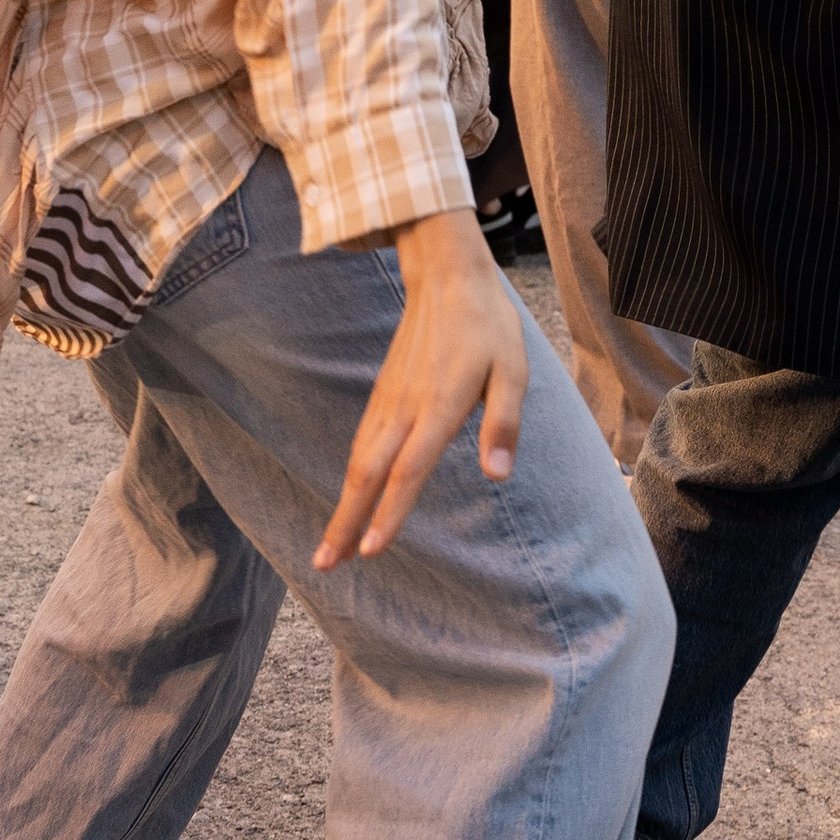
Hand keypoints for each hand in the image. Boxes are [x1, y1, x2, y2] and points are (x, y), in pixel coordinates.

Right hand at [313, 207, 526, 569]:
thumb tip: (497, 475)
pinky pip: (362, 443)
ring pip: (359, 462)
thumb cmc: (486, 325)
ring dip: (342, 505)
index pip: (408, 470)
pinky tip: (349, 497)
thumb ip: (504, 424)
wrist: (445, 275)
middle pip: (368, 475)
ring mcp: (389, 401)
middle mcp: (405, 409)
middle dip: (346, 522)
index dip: (389, 513)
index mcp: (438, 407)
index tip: (370, 551)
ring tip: (330, 547)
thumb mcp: (513, 371)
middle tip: (325, 565)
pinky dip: (351, 477)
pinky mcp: (384, 393)